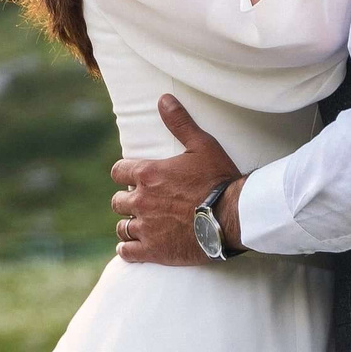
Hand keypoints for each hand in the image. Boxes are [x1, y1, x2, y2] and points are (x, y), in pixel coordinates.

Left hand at [109, 95, 242, 264]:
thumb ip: (179, 123)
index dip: (124, 173)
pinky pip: (127, 252)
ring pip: (122, 227)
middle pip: (117, 201)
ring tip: (140, 225)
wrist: (233, 216)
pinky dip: (128, 249)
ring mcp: (145, 227)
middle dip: (127, 201)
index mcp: (148, 174)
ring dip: (129, 225)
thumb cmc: (219, 179)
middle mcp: (140, 200)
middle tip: (142, 202)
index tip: (134, 177)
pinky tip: (134, 247)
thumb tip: (163, 99)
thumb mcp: (202, 145)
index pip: (117, 171)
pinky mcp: (153, 251)